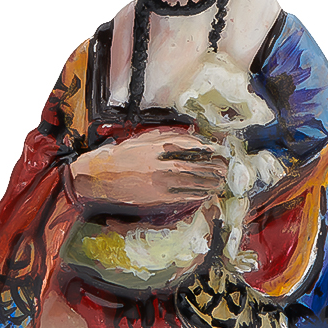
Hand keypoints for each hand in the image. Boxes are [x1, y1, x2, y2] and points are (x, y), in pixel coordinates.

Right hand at [69, 128, 227, 209]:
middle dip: (213, 166)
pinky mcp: (158, 195)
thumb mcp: (145, 139)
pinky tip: (207, 193)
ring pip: (193, 180)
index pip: (192, 146)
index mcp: (159, 145)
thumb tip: (190, 133)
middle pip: (196, 164)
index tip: (218, 150)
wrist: (102, 175)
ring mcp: (161, 179)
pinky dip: (198, 193)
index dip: (207, 149)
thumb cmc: (123, 155)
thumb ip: (167, 136)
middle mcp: (163, 161)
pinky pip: (184, 194)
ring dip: (210, 181)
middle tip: (225, 168)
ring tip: (221, 181)